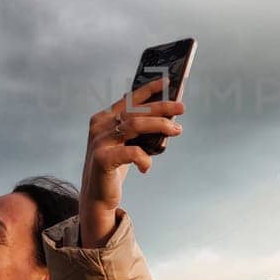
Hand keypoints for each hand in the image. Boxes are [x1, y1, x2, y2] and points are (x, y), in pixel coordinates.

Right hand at [78, 78, 183, 246]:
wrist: (97, 197)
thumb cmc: (115, 168)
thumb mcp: (126, 144)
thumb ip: (138, 129)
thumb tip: (168, 117)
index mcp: (104, 119)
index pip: (129, 99)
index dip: (148, 89)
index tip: (167, 82)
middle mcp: (100, 126)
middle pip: (135, 110)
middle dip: (161, 107)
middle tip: (181, 108)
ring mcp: (99, 141)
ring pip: (134, 125)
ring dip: (159, 125)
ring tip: (176, 130)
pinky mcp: (102, 158)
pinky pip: (131, 152)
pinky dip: (144, 158)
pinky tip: (147, 166)